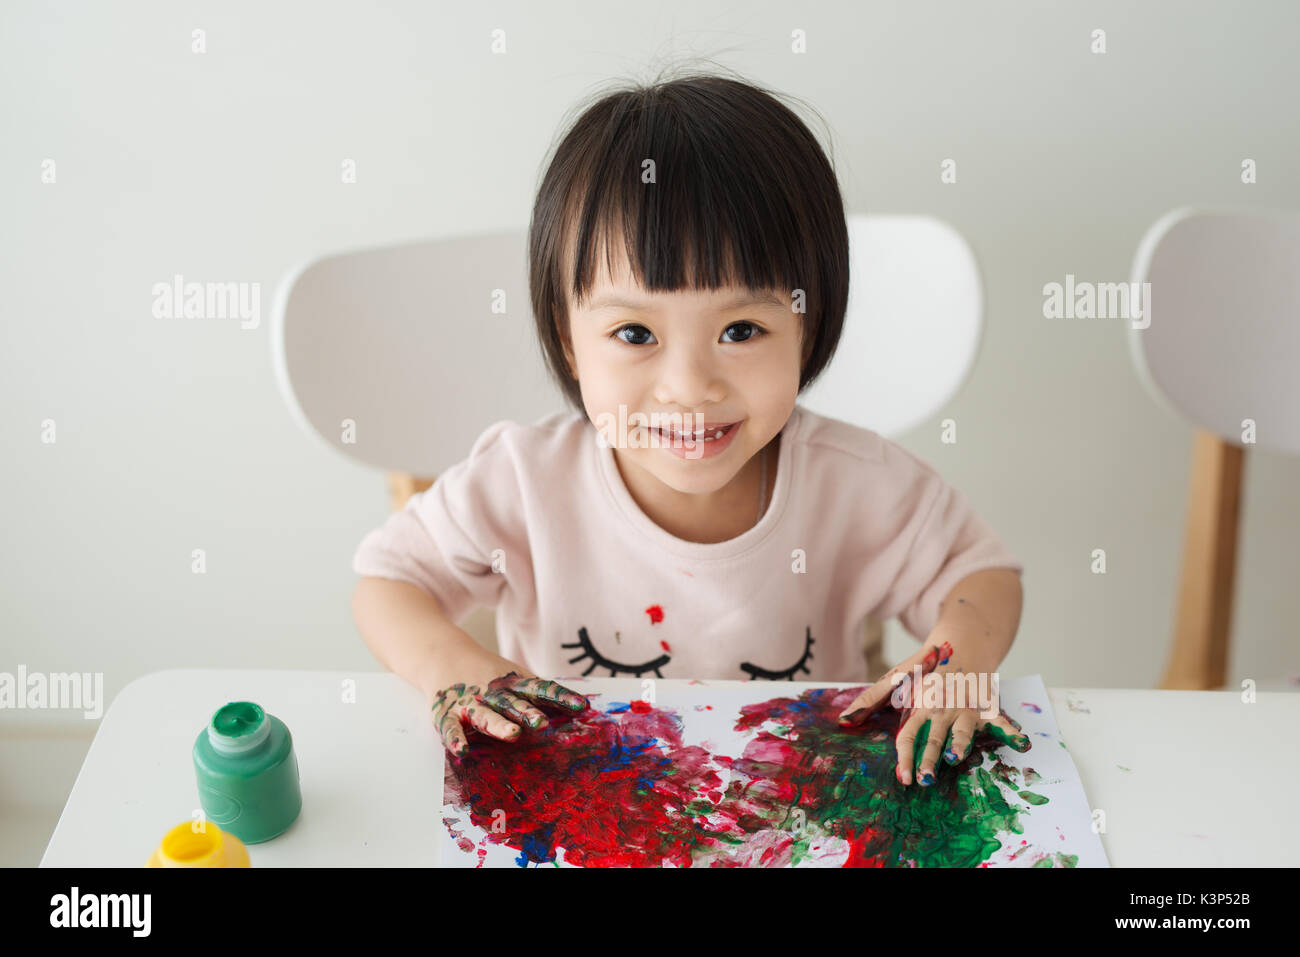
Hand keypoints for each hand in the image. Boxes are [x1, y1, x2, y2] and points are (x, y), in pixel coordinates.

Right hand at [432, 670, 587, 756]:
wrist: (443, 655)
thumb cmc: (488, 675)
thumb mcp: (514, 678)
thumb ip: (539, 693)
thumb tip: (579, 708)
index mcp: (513, 684)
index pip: (541, 689)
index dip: (560, 697)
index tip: (581, 706)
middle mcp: (493, 693)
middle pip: (513, 703)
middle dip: (528, 713)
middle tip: (542, 723)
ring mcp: (469, 703)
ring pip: (485, 715)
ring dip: (498, 725)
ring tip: (512, 734)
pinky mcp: (447, 713)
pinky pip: (451, 727)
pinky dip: (456, 739)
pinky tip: (463, 751)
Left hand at [836, 640, 1029, 785]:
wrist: (961, 642)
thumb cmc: (925, 668)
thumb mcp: (895, 679)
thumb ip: (870, 700)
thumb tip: (841, 721)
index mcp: (920, 705)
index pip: (908, 734)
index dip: (904, 756)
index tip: (902, 778)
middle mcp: (942, 708)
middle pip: (933, 736)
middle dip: (928, 758)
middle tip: (923, 779)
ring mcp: (966, 706)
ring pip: (963, 729)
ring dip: (960, 744)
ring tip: (956, 759)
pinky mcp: (987, 703)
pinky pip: (1000, 718)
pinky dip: (1011, 730)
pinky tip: (1022, 743)